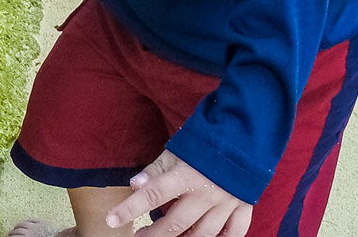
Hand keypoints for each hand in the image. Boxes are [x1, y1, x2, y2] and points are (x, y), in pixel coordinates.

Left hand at [105, 151, 251, 236]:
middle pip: (175, 223)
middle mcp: (205, 192)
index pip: (152, 195)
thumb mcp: (177, 148)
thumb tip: (134, 184)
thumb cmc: (206, 140)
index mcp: (185, 175)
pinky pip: (233, 233)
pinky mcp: (244, 207)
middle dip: (154, 234)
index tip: (112, 220)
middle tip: (139, 236)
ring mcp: (226, 203)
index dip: (130, 209)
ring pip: (202, 234)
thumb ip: (156, 169)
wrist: (245, 132)